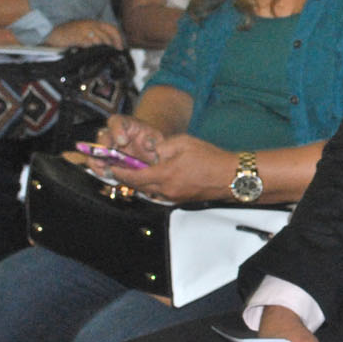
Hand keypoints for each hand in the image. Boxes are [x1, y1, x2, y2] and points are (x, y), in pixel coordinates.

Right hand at [44, 18, 124, 48]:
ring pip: (99, 40)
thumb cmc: (68, 33)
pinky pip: (88, 43)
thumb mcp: (84, 31)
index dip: (118, 38)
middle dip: (111, 46)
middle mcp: (90, 24)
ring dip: (102, 48)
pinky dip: (92, 48)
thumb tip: (106, 45)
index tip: (120, 47)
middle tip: (113, 54)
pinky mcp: (77, 36)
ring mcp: (83, 30)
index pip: (111, 28)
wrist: (52, 32)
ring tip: (103, 55)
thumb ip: (94, 36)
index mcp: (93, 22)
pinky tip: (92, 53)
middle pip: (106, 36)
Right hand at [96, 113, 165, 167]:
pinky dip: (99, 169)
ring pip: (95, 150)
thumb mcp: (155, 138)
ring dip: (98, 160)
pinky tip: (107, 174)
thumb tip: (149, 145)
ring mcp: (106, 146)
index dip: (117, 130)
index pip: (116, 122)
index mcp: (124, 123)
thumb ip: (152, 140)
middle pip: (103, 137)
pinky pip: (95, 162)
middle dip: (104, 147)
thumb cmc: (151, 141)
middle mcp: (112, 133)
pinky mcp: (104, 158)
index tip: (122, 141)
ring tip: (105, 169)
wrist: (149, 152)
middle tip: (108, 157)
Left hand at [104, 132, 236, 202]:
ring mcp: (174, 197)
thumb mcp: (183, 143)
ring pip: (150, 192)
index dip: (119, 172)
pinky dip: (155, 186)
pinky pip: (161, 194)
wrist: (232, 176)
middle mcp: (166, 190)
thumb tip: (152, 150)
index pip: (133, 177)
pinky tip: (158, 178)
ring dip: (142, 183)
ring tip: (138, 173)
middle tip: (120, 170)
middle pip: (139, 187)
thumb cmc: (211, 158)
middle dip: (128, 178)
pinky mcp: (182, 199)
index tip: (110, 168)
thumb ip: (162, 146)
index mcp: (164, 175)